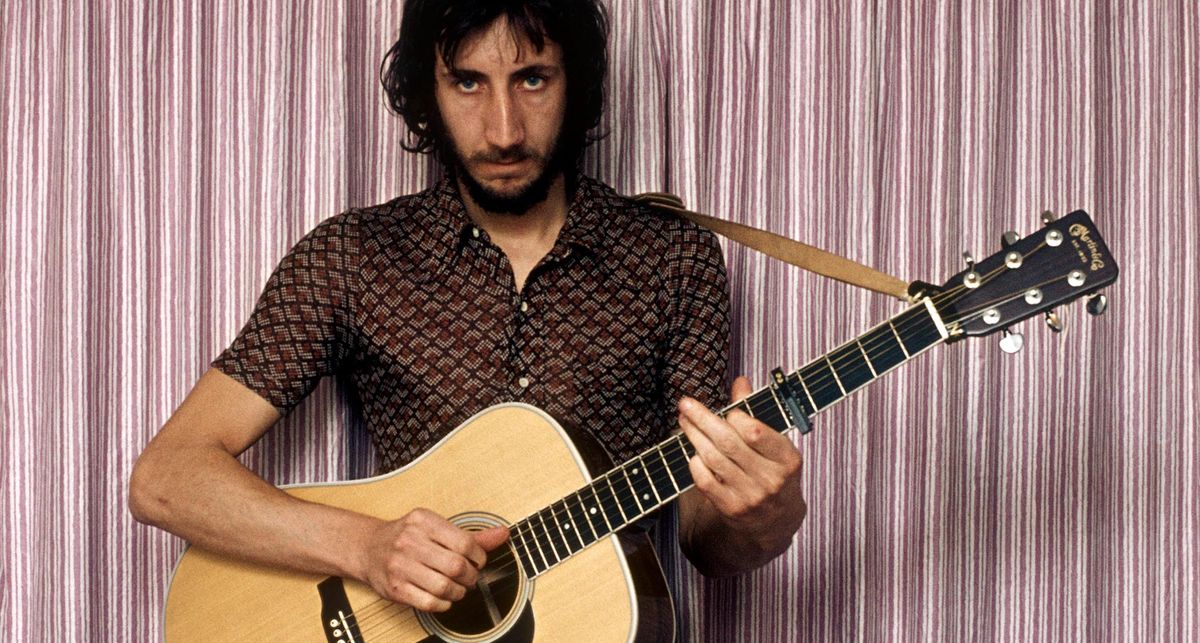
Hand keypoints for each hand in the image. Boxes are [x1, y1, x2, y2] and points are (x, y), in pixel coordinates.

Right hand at [355, 508, 508, 611]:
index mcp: (423, 521)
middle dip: (470, 577)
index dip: (479, 557)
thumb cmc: (408, 536)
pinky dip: (443, 604)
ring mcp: (400, 565)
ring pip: (444, 587)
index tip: (479, 562)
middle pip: (456, 566)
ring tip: (458, 589)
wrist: (368, 548)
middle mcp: (409, 541)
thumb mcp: (436, 527)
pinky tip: (444, 598)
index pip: (464, 542)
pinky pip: (428, 603)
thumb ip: (471, 535)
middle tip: (470, 578)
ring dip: (458, 592)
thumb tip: (503, 534)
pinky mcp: (395, 588)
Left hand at [678, 376, 805, 547]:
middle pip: (728, 443)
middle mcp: (770, 479)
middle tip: (686, 404)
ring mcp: (750, 496)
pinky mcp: (731, 509)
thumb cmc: (775, 472)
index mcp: (787, 459)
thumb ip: (756, 413)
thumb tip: (740, 382)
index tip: (727, 410)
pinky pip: (705, 482)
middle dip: (703, 419)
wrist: (776, 521)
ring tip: (684, 422)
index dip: (736, 417)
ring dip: (694, 437)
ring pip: (714, 459)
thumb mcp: (775, 445)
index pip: (755, 433)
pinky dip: (696, 464)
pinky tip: (693, 452)